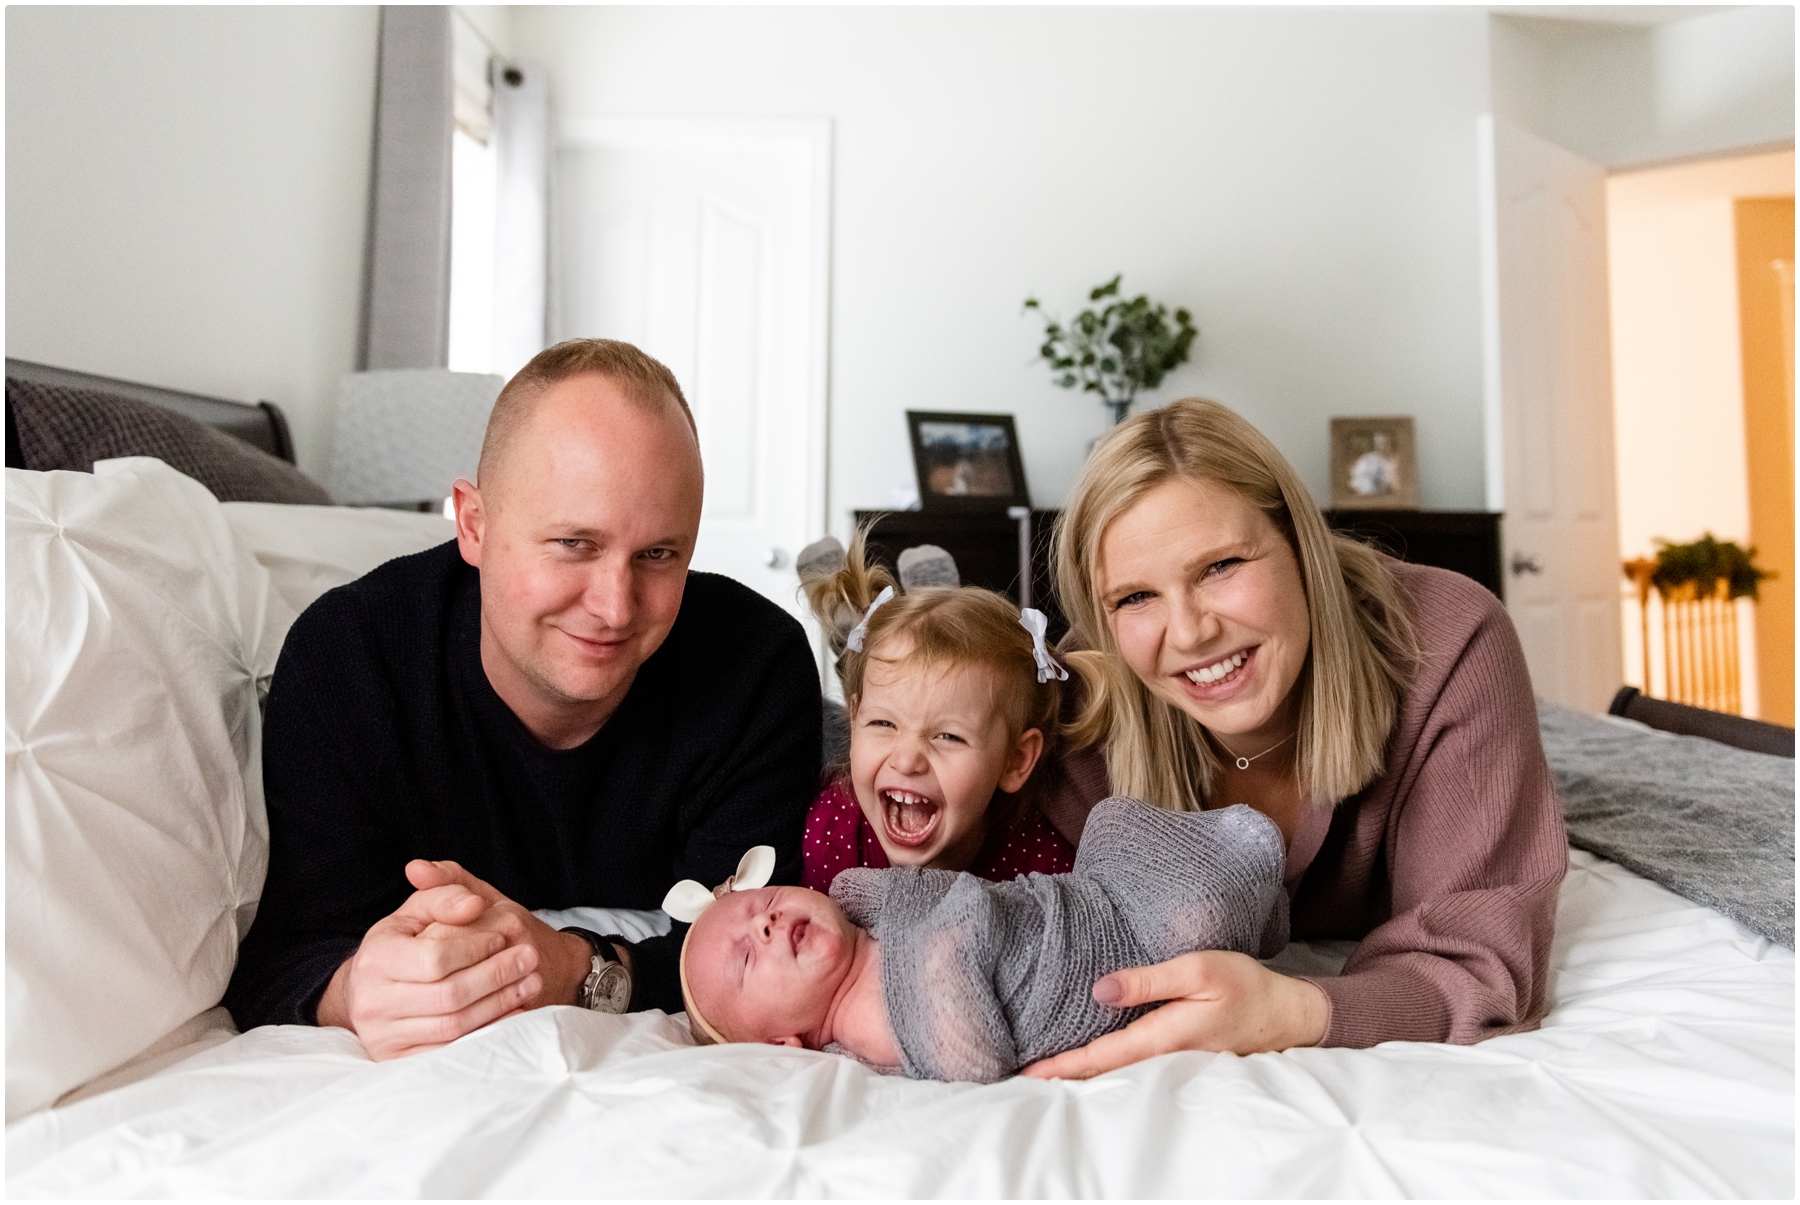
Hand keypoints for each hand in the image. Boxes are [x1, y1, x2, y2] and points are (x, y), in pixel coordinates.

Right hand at [315, 861, 590, 1059]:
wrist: (373, 991)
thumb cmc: (404, 943)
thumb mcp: (418, 910)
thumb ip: (445, 895)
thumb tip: (473, 904)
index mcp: (375, 958)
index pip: (436, 957)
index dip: (476, 947)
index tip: (503, 937)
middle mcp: (372, 1001)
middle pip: (449, 994)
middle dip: (496, 975)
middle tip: (530, 958)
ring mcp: (383, 1036)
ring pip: (454, 1025)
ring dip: (500, 1003)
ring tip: (530, 982)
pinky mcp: (398, 1061)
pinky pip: (451, 1051)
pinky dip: (488, 1032)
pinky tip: (514, 1014)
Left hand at [1020, 951, 1329, 1079]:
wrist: (1287, 1014)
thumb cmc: (1243, 984)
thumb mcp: (1198, 969)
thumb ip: (1148, 981)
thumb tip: (1099, 990)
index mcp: (1164, 1037)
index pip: (1101, 1057)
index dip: (1062, 1066)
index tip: (1026, 1073)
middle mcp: (1164, 1059)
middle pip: (1103, 1074)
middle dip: (1061, 1078)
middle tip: (1017, 1079)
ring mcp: (1172, 1065)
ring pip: (1116, 1075)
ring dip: (1079, 1075)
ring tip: (1041, 1074)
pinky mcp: (1178, 1060)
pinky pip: (1132, 1069)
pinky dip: (1103, 1069)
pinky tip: (1085, 1066)